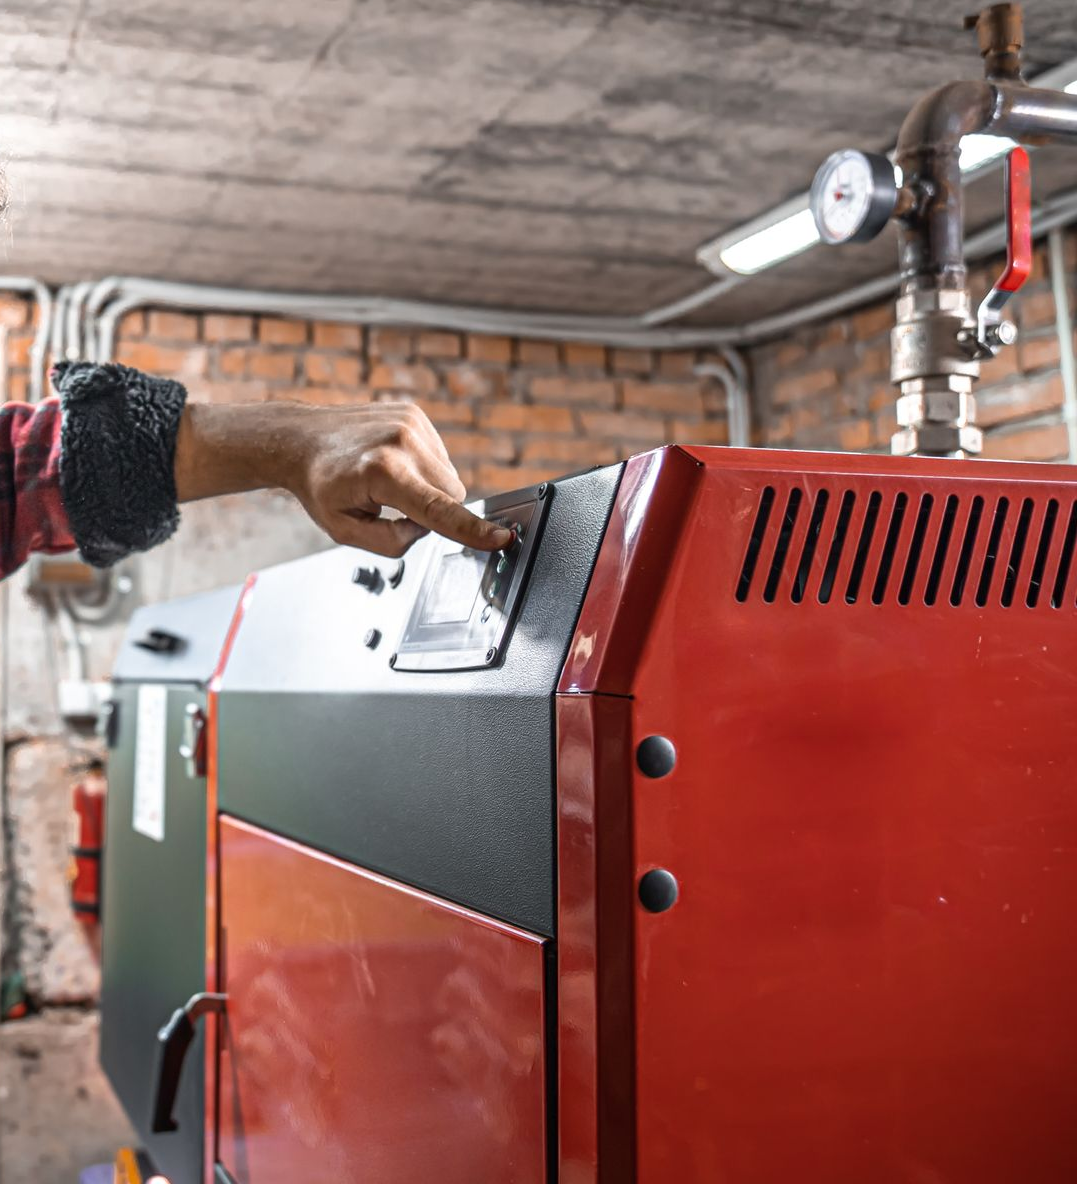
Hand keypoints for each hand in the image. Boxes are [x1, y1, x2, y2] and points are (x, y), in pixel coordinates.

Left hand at [174, 401, 513, 556]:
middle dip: (434, 510)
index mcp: (381, 472)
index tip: (501, 537)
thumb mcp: (345, 531)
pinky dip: (424, 468)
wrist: (299, 439)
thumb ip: (392, 542)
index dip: (471, 529)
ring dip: (429, 488)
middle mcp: (401, 441)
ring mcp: (411, 422)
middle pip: (452, 495)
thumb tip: (426, 529)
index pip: (437, 510)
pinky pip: (440, 457)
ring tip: (388, 482)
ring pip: (450, 478)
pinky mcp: (415, 414)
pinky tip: (393, 463)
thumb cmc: (319, 486)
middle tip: (393, 506)